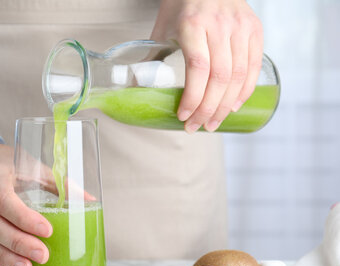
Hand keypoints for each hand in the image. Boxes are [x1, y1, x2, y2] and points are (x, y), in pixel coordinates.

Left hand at [151, 0, 262, 132]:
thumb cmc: (181, 4)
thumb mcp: (163, 27)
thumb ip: (153, 56)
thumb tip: (136, 87)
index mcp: (193, 24)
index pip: (197, 68)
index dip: (192, 97)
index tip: (183, 115)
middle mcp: (220, 25)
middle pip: (219, 77)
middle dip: (208, 109)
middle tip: (197, 127)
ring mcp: (240, 27)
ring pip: (238, 75)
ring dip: (226, 106)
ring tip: (213, 123)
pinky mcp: (254, 29)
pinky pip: (253, 66)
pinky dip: (245, 90)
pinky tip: (234, 105)